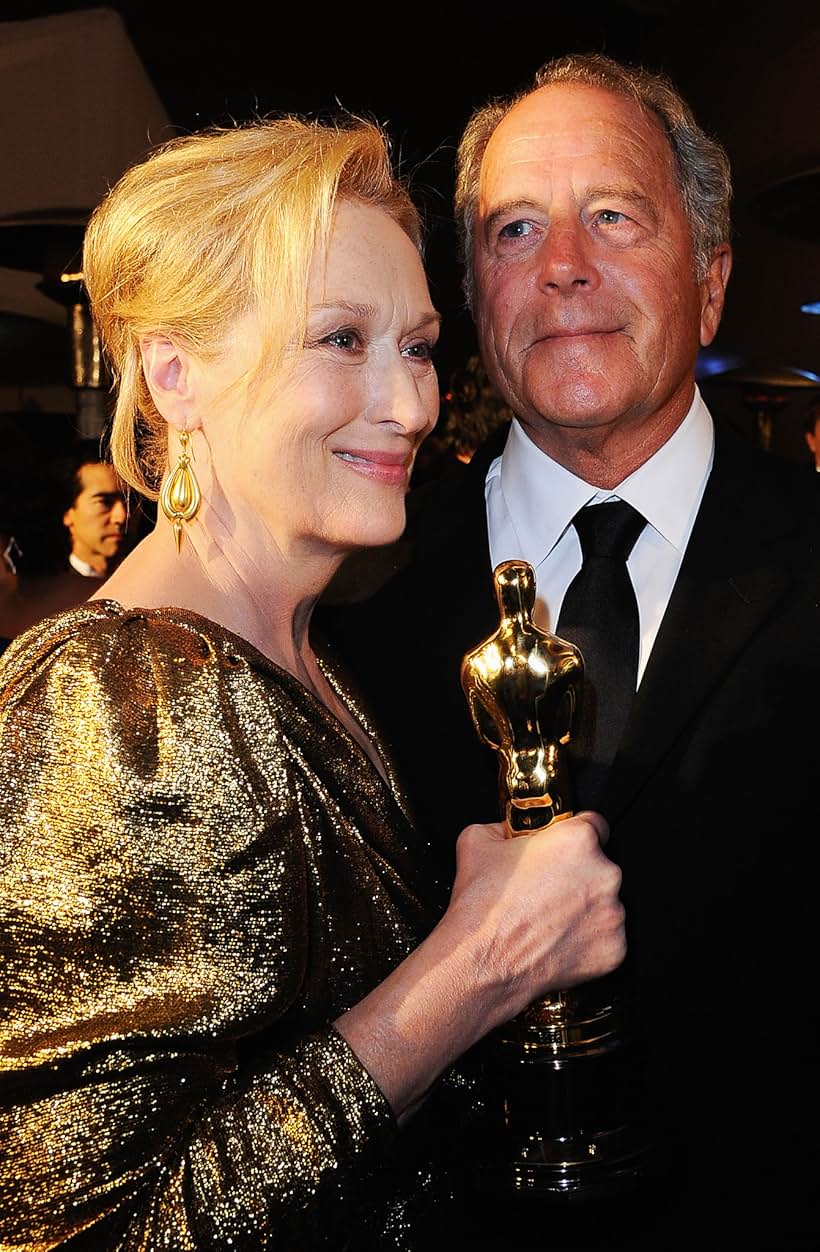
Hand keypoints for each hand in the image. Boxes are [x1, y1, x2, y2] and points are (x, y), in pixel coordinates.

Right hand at [444, 810, 624, 1024]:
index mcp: (578, 841)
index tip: (564, 848)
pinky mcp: (615, 949)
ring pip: (604, 904)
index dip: (575, 836)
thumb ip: (504, 827)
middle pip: (599, 867)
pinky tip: (557, 941)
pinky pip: (606, 938)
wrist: (483, 963)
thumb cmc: (482, 906)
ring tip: (548, 920)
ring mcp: (613, 915)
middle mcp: (605, 875)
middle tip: (546, 890)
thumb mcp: (477, 841)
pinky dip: (587, 941)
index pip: (595, 825)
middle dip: (577, 876)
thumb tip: (510, 831)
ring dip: (584, 909)